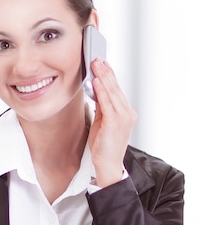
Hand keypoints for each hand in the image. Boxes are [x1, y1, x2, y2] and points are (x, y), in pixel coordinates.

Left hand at [87, 59, 137, 186]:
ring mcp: (123, 117)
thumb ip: (102, 107)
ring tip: (96, 65)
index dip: (110, 76)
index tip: (103, 64)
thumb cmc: (104, 147)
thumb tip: (96, 91)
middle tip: (97, 59)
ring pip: (112, 92)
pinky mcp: (115, 122)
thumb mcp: (102, 122)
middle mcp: (127, 113)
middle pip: (115, 88)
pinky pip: (107, 102)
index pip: (117, 91)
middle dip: (106, 72)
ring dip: (103, 77)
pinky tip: (96, 81)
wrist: (107, 165)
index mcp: (126, 113)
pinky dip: (101, 90)